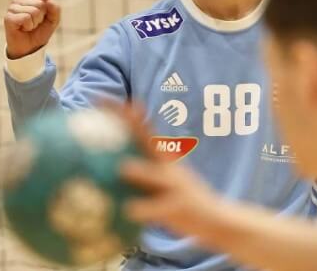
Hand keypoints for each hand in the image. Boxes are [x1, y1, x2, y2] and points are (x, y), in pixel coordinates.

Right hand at [3, 0, 60, 58]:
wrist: (30, 48)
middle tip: (34, 24)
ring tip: (28, 27)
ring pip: (33, 11)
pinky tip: (23, 29)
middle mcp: (19, 0)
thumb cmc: (39, 32)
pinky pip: (26, 17)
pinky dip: (28, 26)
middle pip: (40, 4)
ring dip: (34, 23)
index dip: (48, 11)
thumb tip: (49, 0)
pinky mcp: (8, 17)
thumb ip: (55, 9)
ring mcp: (12, 8)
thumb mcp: (53, 21)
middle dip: (41, 18)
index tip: (42, 19)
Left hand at [110, 103, 222, 237]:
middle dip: (130, 123)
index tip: (98, 98)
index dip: (120, 112)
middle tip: (108, 115)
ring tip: (124, 168)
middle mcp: (167, 166)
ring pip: (157, 175)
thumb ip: (138, 173)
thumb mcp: (162, 182)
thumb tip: (107, 168)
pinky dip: (144, 208)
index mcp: (160, 158)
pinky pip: (159, 208)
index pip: (138, 129)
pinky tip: (128, 210)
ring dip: (142, 170)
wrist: (217, 218)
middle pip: (146, 139)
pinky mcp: (180, 206)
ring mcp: (175, 185)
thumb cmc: (181, 201)